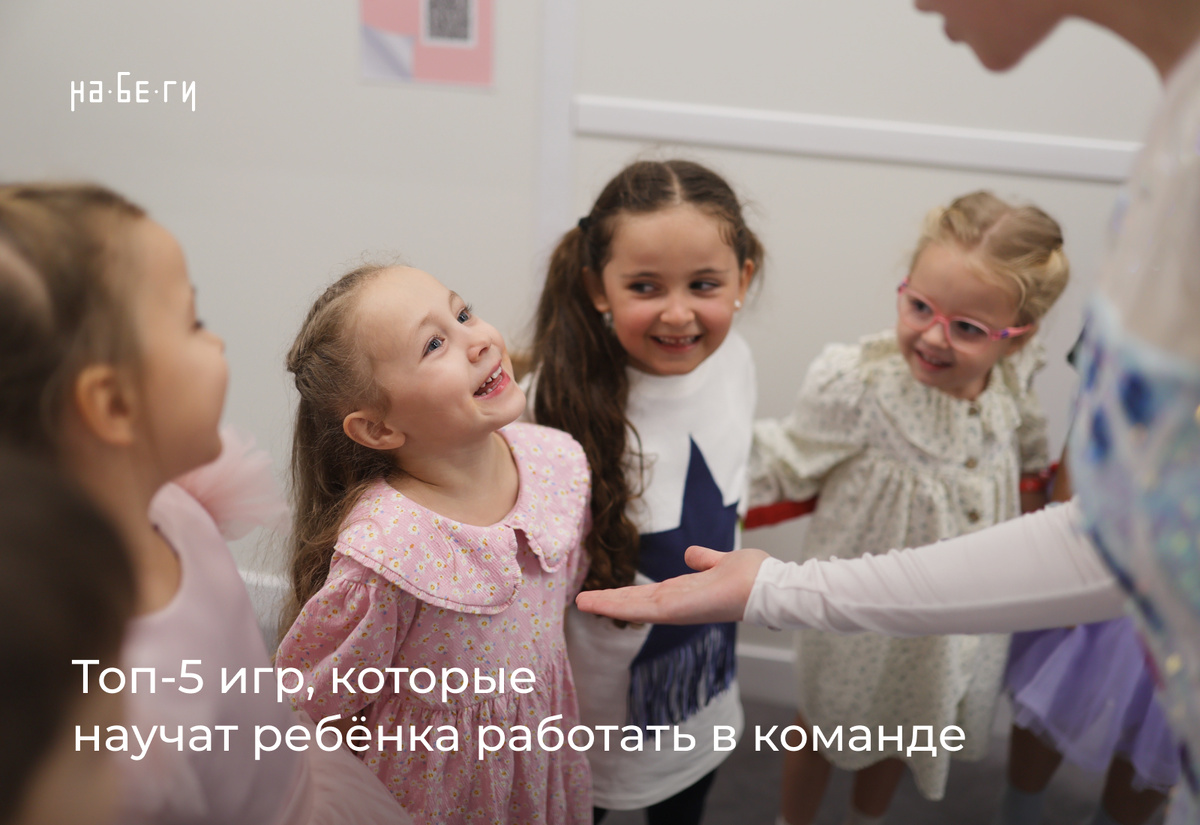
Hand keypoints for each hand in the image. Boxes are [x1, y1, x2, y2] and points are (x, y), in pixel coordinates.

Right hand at [574, 545, 769, 623]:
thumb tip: (691, 555)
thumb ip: (705, 560)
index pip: (649, 595)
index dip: (626, 595)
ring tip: (582, 602)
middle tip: (582, 601)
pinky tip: (603, 604)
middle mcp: (679, 604)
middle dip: (610, 602)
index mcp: (686, 593)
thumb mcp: (721, 562)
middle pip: (636, 603)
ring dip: (608, 605)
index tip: (606, 594)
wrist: (769, 587)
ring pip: (635, 607)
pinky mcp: (680, 608)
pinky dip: (621, 607)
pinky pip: (645, 608)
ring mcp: (678, 609)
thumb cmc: (752, 577)